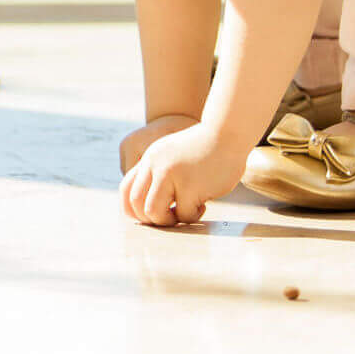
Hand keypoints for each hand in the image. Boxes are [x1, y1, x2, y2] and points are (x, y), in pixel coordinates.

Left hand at [121, 120, 246, 227]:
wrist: (228, 132)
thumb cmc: (205, 147)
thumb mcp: (173, 153)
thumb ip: (160, 170)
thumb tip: (150, 203)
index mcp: (150, 158)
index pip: (126, 188)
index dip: (132, 209)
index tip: (148, 217)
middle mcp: (156, 165)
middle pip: (135, 202)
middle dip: (149, 218)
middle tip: (168, 218)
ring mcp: (171, 175)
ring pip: (153, 211)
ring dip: (167, 221)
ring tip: (182, 214)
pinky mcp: (190, 186)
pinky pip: (183, 213)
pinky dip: (192, 216)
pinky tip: (203, 205)